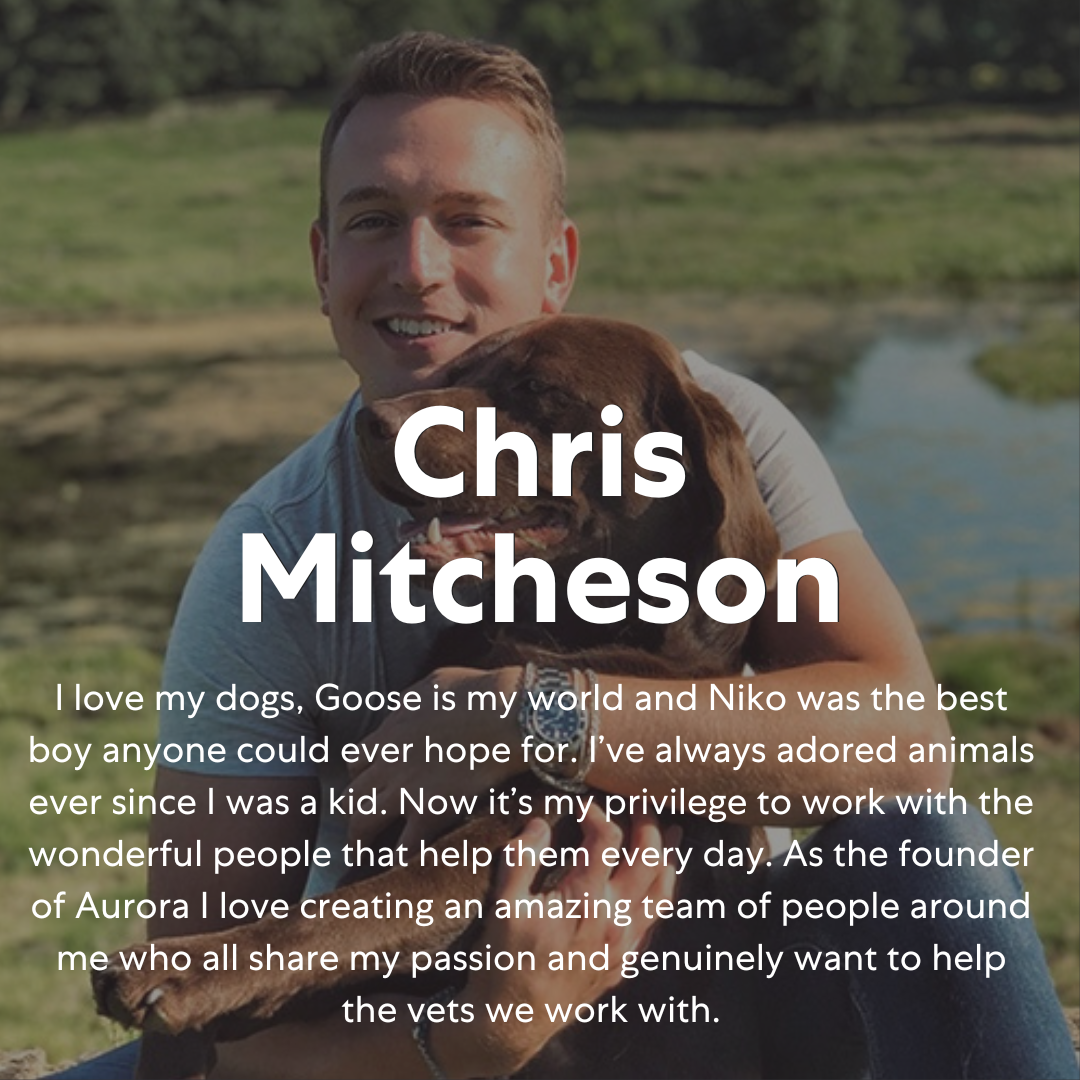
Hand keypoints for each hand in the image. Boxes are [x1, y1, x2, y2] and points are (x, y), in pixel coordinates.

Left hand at [348, 666, 523, 851]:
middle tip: (359, 828)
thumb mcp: (434, 684)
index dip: (360, 776)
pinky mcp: (429, 811)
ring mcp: (405, 789)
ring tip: (362, 858)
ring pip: (363, 823)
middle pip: (351, 795)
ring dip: (361, 841)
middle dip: (353, 812)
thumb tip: (409, 708)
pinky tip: (400, 870)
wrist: (506, 713)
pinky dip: (399, 861)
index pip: (355, 761)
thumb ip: (413, 701)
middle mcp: (388, 762)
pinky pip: (403, 847)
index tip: (369, 786)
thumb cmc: (479, 692)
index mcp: (390, 731)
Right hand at [448, 807, 678, 1076]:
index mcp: (584, 901)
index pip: (606, 841)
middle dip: (647, 825)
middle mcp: (612, 922)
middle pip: (647, 861)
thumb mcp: (503, 904)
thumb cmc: (503, 961)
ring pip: (661, 894)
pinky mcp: (621, 963)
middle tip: (641, 802)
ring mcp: (622, 945)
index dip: (597, 815)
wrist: (511, 1020)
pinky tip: (658, 883)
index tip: (581, 807)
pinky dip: (661, 896)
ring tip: (672, 833)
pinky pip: (653, 924)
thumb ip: (523, 858)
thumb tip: (540, 823)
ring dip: (668, 859)